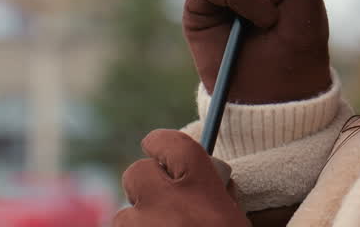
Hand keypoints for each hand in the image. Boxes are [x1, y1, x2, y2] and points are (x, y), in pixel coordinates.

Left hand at [115, 130, 247, 225]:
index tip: (154, 143)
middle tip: (159, 200)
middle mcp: (166, 205)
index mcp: (201, 191)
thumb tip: (213, 179)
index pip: (173, 143)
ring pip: (124, 214)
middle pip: (136, 173)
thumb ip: (220, 195)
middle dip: (144, 183)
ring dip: (138, 220)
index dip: (160, 141)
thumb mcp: (235, 220)